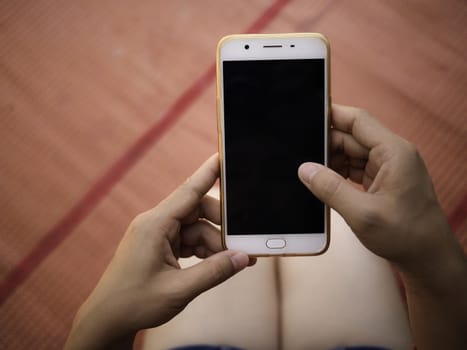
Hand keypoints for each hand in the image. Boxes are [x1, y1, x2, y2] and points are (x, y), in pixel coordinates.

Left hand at [65, 154, 254, 349]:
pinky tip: (214, 264)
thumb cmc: (135, 303)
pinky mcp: (160, 245)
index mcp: (155, 225)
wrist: (108, 320)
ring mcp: (157, 234)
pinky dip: (204, 250)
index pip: (189, 191)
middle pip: (198, 211)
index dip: (209, 172)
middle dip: (221, 228)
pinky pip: (188, 239)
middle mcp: (155, 223)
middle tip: (241, 246)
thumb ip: (214, 272)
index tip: (224, 155)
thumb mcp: (180, 290)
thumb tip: (243, 258)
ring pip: (196, 228)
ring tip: (231, 262)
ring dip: (214, 244)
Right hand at [298, 104, 457, 268]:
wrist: (428, 257)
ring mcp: (387, 167)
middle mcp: (392, 154)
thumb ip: (331, 189)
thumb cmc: (406, 236)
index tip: (307, 118)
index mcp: (393, 152)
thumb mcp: (362, 214)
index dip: (331, 115)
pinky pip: (355, 168)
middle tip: (302, 159)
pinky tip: (327, 185)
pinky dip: (339, 174)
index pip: (357, 120)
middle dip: (326, 146)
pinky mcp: (382, 180)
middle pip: (351, 137)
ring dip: (331, 162)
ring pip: (351, 153)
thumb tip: (305, 169)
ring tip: (313, 176)